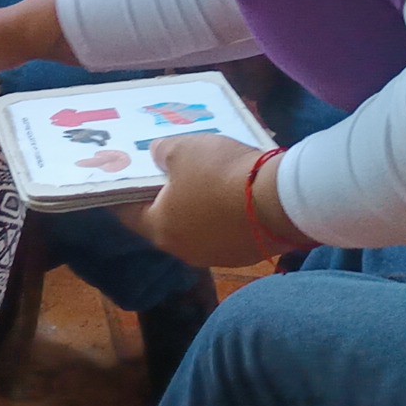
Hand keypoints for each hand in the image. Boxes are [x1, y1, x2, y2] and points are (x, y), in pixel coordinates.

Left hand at [132, 134, 284, 267]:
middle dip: (165, 200)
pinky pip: (226, 233)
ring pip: (198, 230)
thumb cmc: (220, 173)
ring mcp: (216, 257)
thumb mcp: (183, 149)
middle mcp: (183, 250)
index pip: (128, 214)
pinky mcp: (244, 256)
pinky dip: (225, 218)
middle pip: (165, 223)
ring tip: (206, 184)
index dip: (124, 195)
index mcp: (159, 228)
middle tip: (169, 176)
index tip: (125, 181)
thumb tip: (156, 156)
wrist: (280, 200)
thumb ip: (161, 152)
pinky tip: (234, 199)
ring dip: (198, 211)